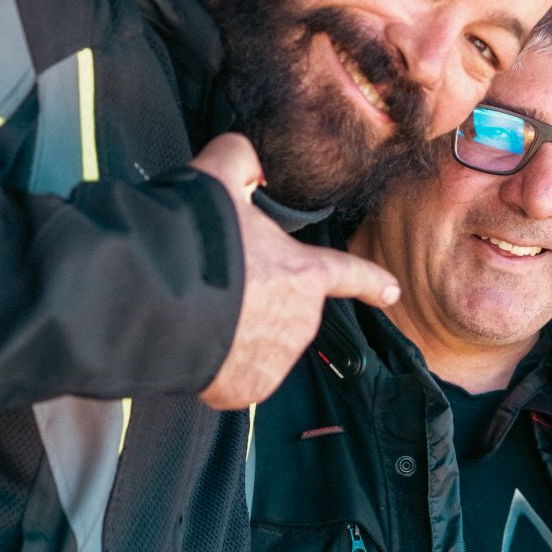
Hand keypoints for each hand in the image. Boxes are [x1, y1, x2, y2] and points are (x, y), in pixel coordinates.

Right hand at [193, 134, 399, 409]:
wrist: (160, 297)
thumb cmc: (198, 238)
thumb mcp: (218, 177)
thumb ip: (241, 160)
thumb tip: (251, 164)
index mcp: (305, 274)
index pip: (349, 273)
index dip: (370, 280)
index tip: (392, 292)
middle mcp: (301, 322)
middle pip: (283, 309)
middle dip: (256, 300)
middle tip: (216, 286)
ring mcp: (275, 361)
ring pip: (257, 344)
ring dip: (236, 333)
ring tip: (200, 313)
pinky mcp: (245, 390)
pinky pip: (233, 377)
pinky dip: (216, 365)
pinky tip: (195, 342)